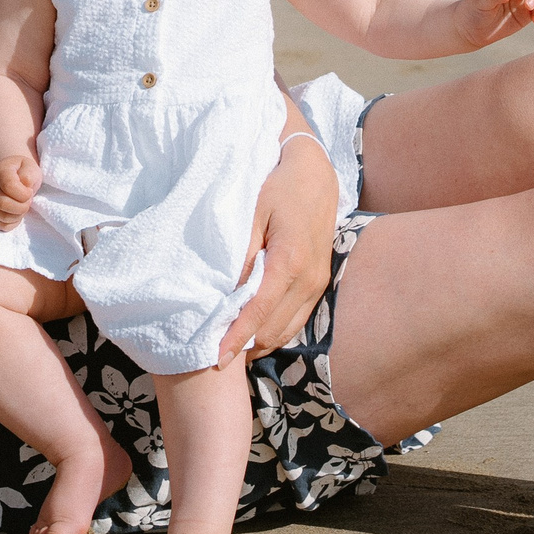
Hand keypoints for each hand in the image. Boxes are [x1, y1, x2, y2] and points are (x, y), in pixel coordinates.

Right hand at [0, 153, 39, 230]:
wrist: (11, 173)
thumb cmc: (22, 171)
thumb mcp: (30, 166)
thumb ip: (29, 175)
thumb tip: (25, 188)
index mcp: (0, 171)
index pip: (9, 186)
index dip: (24, 193)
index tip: (30, 191)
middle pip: (3, 203)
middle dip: (22, 206)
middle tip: (28, 201)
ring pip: (2, 216)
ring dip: (19, 215)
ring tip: (23, 206)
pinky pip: (0, 225)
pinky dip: (13, 223)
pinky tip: (17, 213)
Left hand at [220, 133, 337, 365]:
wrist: (315, 174)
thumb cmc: (277, 187)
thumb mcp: (251, 212)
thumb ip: (241, 253)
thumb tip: (224, 292)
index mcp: (290, 260)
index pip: (259, 312)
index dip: (237, 338)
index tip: (217, 359)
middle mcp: (309, 278)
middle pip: (274, 329)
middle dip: (246, 347)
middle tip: (214, 357)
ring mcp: (318, 282)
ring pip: (288, 329)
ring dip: (261, 342)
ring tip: (232, 350)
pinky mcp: (320, 282)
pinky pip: (297, 319)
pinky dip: (275, 330)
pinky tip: (254, 332)